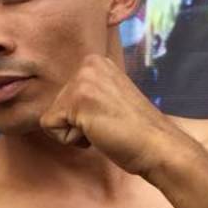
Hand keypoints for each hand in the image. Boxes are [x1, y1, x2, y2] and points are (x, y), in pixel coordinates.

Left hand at [39, 55, 186, 177]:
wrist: (157, 146)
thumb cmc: (134, 130)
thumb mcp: (108, 97)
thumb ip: (87, 93)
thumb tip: (61, 103)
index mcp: (96, 62)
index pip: (62, 96)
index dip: (80, 116)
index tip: (107, 116)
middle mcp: (88, 64)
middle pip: (54, 105)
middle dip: (76, 123)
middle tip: (106, 124)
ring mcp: (83, 80)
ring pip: (52, 116)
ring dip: (75, 132)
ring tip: (103, 128)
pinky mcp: (78, 100)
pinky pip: (50, 127)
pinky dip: (70, 139)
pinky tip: (97, 133)